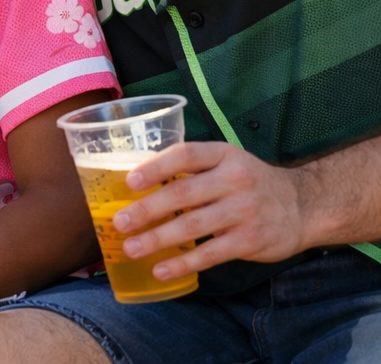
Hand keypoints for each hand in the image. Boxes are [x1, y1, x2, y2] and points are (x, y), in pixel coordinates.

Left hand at [113, 141, 306, 280]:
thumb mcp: (227, 162)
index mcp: (223, 155)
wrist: (303, 206)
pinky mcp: (250, 240)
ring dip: (157, 239)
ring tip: (131, 248)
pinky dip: (182, 263)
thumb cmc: (251, 182)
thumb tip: (139, 181)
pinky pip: (210, 254)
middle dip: (147, 209)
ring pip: (192, 226)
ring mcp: (244, 211)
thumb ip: (192, 169)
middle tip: (119, 223)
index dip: (155, 167)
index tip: (129, 182)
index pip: (184, 155)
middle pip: (183, 193)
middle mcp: (235, 179)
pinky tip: (160, 269)